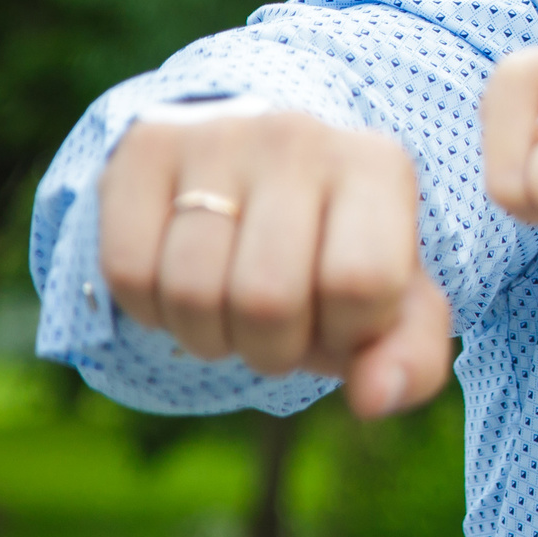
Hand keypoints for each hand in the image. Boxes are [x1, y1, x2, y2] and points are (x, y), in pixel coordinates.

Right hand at [99, 113, 452, 416]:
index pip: (360, 282)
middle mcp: (298, 137)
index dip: (346, 331)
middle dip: (270, 347)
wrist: (257, 172)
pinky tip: (179, 279)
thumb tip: (373, 400)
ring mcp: (216, 136)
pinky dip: (150, 309)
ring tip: (232, 304)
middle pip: (266, 298)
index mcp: (378, 166)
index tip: (343, 313)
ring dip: (208, 335)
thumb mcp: (391, 303)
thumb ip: (409, 359)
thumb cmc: (334, 253)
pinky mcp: (144, 148)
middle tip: (279, 323)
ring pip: (191, 291)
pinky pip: (128, 273)